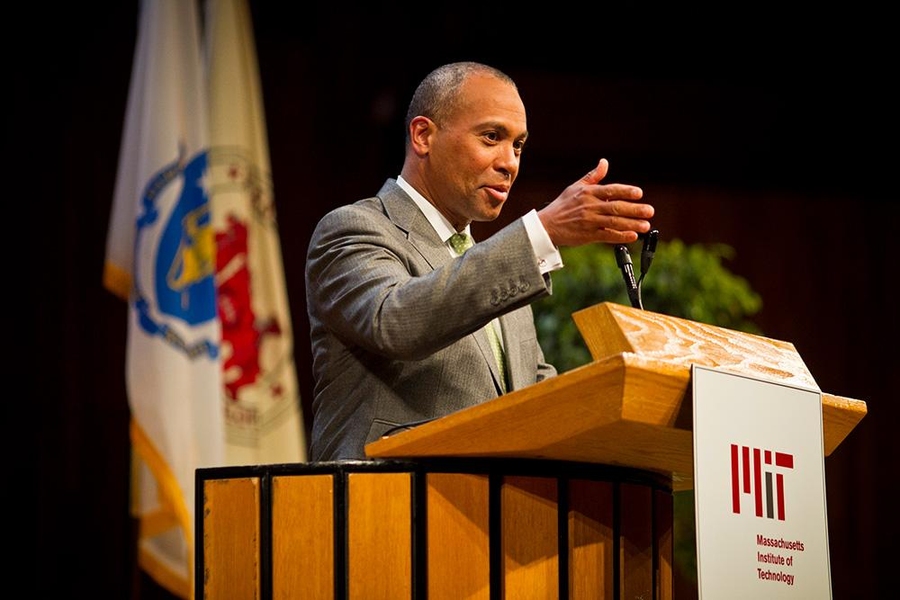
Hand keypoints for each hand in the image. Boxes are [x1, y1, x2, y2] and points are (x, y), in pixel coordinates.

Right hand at [537, 158, 653, 246]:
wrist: (547, 225)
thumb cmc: (562, 206)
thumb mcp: (576, 187)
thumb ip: (593, 176)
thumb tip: (604, 162)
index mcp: (588, 193)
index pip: (611, 190)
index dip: (626, 191)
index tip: (639, 193)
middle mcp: (590, 206)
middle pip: (616, 207)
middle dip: (635, 209)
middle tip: (650, 211)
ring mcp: (589, 221)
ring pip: (614, 222)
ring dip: (632, 224)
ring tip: (645, 225)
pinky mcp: (588, 235)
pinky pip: (607, 236)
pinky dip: (620, 236)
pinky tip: (632, 236)